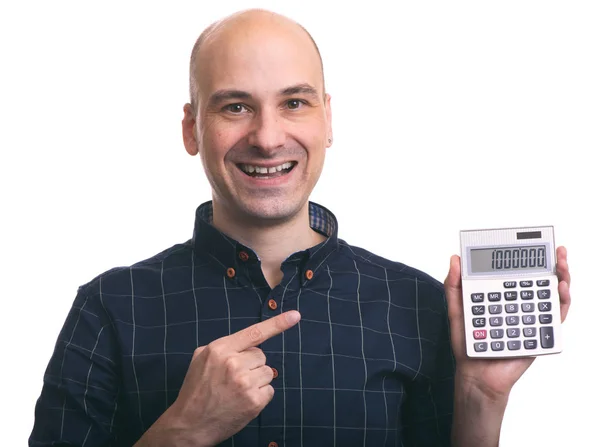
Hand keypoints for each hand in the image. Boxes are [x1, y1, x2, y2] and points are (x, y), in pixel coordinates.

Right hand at [164, 310, 300, 445]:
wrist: (190, 424)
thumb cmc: (196, 390)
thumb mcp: (201, 359)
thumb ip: (224, 347)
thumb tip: (246, 343)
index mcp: (220, 349)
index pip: (254, 332)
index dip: (277, 323)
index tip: (295, 316)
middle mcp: (234, 363)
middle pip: (261, 355)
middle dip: (251, 364)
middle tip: (233, 378)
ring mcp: (245, 383)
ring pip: (267, 372)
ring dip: (257, 380)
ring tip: (237, 390)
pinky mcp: (254, 401)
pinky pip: (269, 390)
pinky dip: (260, 395)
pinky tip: (243, 400)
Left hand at [444, 246, 570, 399]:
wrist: (476, 374)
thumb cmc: (467, 344)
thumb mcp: (456, 310)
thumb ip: (454, 285)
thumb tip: (454, 259)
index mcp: (501, 297)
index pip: (517, 273)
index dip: (527, 258)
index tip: (533, 242)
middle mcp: (519, 305)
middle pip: (541, 281)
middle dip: (553, 264)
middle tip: (557, 252)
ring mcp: (530, 319)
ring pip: (552, 296)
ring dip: (562, 279)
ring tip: (562, 266)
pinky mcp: (538, 334)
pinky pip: (554, 318)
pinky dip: (560, 304)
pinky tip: (559, 291)